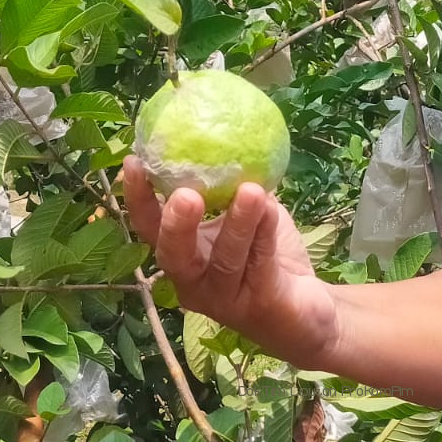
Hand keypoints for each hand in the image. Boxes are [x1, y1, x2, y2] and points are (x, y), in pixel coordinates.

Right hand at [122, 155, 339, 367]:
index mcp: (183, 257)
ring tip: (249, 191)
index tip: (134, 161)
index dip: (138, 199)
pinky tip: (273, 207)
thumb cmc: (267, 257)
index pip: (150, 229)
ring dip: (237, 223)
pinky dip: (266, 234)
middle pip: (174, 257)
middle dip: (177, 225)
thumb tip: (224, 132)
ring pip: (225, 261)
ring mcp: (225, 300)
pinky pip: (260, 264)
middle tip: (186, 194)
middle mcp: (194, 283)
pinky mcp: (259, 306)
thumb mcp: (248, 216)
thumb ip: (232, 186)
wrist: (307, 309)